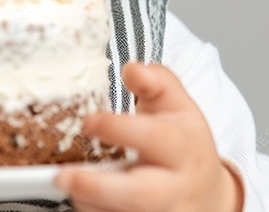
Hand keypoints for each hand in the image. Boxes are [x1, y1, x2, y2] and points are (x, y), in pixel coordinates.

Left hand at [55, 62, 244, 211]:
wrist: (206, 190)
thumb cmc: (182, 142)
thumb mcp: (176, 104)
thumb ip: (155, 81)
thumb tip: (132, 69)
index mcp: (184, 147)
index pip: (155, 139)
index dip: (119, 129)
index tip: (88, 121)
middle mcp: (176, 186)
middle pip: (141, 195)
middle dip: (98, 187)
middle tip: (62, 175)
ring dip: (89, 201)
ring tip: (67, 182)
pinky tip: (81, 198)